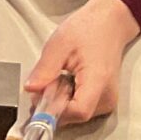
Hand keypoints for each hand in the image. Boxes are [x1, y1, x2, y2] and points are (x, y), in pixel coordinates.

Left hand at [25, 0, 140, 125]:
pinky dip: (68, 99)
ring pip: (77, 114)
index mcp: (98, 80)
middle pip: (75, 115)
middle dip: (54, 104)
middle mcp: (107, 95)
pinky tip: (66, 82)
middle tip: (45, 82)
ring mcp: (108, 100)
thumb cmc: (89, 29)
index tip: (39, 99)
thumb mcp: (59, 44)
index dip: (55, 110)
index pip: (78, 111)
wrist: (110, 23)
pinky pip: (81, 108)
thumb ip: (45, 69)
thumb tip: (31, 89)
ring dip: (60, 101)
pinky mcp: (104, 100)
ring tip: (59, 77)